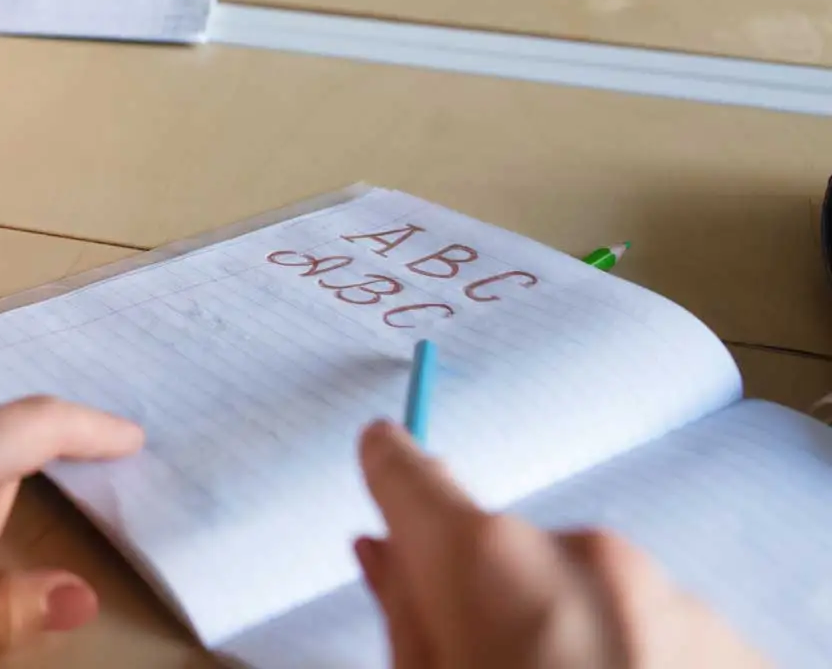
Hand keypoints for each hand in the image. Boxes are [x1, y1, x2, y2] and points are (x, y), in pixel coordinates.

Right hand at [355, 421, 768, 668]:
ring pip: (590, 597)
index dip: (387, 478)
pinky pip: (663, 637)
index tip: (379, 476)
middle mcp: (588, 557)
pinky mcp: (741, 651)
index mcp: (489, 565)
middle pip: (504, 550)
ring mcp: (676, 603)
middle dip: (486, 600)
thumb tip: (384, 555)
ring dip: (570, 644)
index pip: (409, 472)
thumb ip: (402, 620)